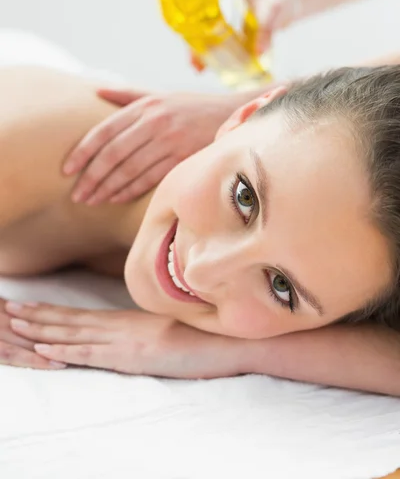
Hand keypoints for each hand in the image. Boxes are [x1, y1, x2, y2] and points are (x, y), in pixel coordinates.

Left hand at [6, 301, 246, 377]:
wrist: (226, 340)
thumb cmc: (200, 337)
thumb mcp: (165, 331)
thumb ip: (143, 332)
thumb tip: (129, 338)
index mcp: (127, 320)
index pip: (82, 315)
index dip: (53, 310)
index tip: (29, 306)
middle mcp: (121, 325)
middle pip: (71, 319)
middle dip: (38, 315)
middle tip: (9, 308)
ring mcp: (124, 338)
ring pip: (74, 332)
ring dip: (41, 329)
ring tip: (14, 323)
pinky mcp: (132, 355)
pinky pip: (91, 353)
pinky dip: (65, 349)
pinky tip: (44, 347)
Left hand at [63, 89, 241, 203]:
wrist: (233, 115)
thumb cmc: (191, 107)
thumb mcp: (160, 95)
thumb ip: (128, 94)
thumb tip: (97, 90)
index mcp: (145, 106)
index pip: (104, 131)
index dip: (83, 152)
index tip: (67, 170)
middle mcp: (154, 122)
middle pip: (113, 154)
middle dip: (91, 177)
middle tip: (77, 195)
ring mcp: (170, 141)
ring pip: (130, 170)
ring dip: (107, 188)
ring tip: (92, 201)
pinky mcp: (183, 158)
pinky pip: (150, 179)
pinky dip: (130, 191)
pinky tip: (116, 200)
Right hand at [190, 0, 301, 70]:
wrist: (294, 2)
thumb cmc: (283, 0)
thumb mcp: (273, 13)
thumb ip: (266, 32)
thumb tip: (259, 54)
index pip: (197, 7)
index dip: (189, 24)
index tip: (186, 41)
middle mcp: (222, 5)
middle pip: (199, 26)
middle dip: (194, 45)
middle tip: (195, 64)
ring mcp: (228, 19)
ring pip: (208, 36)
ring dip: (202, 52)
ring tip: (199, 69)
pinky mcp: (236, 30)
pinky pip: (221, 43)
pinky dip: (216, 55)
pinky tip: (212, 68)